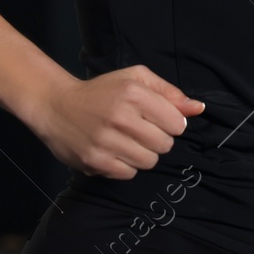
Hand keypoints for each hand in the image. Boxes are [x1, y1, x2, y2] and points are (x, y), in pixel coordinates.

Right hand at [31, 65, 205, 179]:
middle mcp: (120, 117)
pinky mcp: (94, 161)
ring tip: (127, 141)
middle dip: (158, 140)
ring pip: (149, 162)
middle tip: (141, 131)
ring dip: (143, 154)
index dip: (172, 123)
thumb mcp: (135, 79)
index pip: (178, 123)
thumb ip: (169, 93)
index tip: (158, 120)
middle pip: (165, 145)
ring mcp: (105, 141)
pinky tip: (115, 152)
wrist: (55, 106)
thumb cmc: (101, 91)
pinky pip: (128, 173)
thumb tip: (199, 109)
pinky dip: (126, 166)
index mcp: (134, 93)